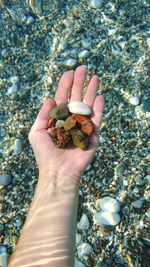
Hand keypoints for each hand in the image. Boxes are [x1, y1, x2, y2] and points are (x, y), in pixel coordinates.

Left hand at [28, 65, 103, 179]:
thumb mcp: (37, 131)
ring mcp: (82, 126)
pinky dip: (99, 108)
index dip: (65, 85)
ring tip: (95, 77)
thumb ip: (43, 114)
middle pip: (76, 98)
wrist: (58, 171)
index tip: (69, 72)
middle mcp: (71, 119)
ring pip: (88, 105)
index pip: (63, 97)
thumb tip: (50, 98)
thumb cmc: (45, 153)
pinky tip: (99, 97)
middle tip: (83, 68)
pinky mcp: (92, 135)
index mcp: (58, 118)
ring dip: (91, 91)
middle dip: (80, 83)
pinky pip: (96, 120)